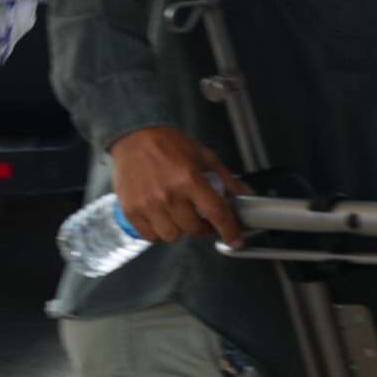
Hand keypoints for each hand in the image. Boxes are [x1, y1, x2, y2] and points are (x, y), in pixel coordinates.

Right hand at [107, 125, 243, 245]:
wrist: (134, 136)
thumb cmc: (168, 143)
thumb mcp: (203, 155)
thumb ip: (226, 178)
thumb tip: (245, 194)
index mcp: (190, 179)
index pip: (216, 214)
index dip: (230, 231)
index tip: (236, 240)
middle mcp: (169, 195)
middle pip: (194, 229)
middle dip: (202, 226)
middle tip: (200, 218)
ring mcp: (148, 204)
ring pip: (172, 236)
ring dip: (178, 229)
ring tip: (176, 215)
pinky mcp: (131, 210)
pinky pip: (150, 236)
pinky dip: (157, 231)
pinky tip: (159, 217)